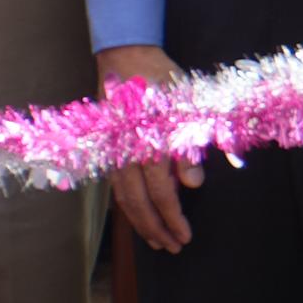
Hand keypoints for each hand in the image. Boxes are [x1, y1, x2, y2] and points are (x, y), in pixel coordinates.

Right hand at [96, 45, 200, 254]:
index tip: (186, 236)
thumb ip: (190, 146)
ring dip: (139, 222)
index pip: (161, 192)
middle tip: (173, 247)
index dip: (174, 218)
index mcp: (147, 141)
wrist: (126, 55)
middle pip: (138, 202)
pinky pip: (115, 185)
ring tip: (156, 241)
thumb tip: (194, 184)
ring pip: (123, 197)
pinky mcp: (108, 148)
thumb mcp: (185, 106)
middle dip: (155, 228)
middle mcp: (126, 150)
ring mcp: (114, 150)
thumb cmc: (162, 79)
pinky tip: (137, 216)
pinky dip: (126, 206)